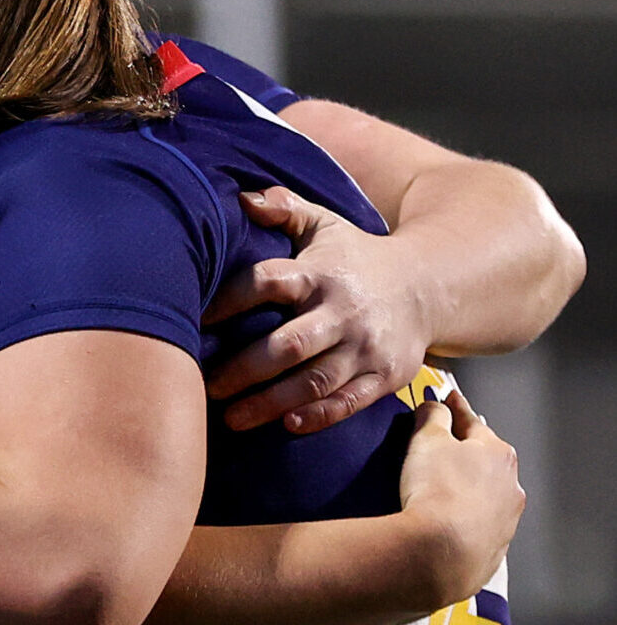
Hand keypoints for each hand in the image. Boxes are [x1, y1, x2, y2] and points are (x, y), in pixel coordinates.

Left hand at [203, 186, 428, 433]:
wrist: (430, 286)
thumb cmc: (356, 257)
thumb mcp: (324, 224)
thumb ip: (284, 207)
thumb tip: (240, 198)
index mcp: (319, 274)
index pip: (266, 282)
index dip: (228, 301)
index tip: (194, 322)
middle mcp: (342, 312)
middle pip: (287, 345)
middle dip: (243, 369)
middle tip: (204, 386)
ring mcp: (365, 347)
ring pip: (314, 382)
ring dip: (270, 403)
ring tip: (231, 419)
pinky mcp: (385, 376)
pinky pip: (349, 402)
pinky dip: (319, 416)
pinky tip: (286, 426)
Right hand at [397, 389, 522, 608]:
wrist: (442, 552)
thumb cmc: (437, 492)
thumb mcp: (426, 439)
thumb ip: (432, 417)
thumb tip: (435, 407)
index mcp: (497, 452)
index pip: (472, 421)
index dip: (455, 408)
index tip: (449, 399)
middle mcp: (510, 485)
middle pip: (482, 458)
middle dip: (464, 450)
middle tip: (438, 445)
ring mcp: (506, 519)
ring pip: (484, 492)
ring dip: (466, 486)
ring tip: (437, 488)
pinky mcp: (494, 546)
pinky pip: (478, 522)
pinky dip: (463, 515)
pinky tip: (444, 518)